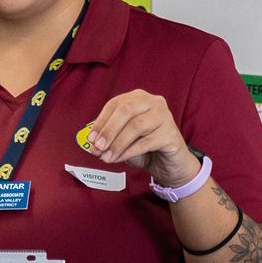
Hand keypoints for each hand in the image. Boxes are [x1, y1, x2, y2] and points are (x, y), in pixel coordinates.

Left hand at [81, 90, 199, 187]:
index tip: (90, 139)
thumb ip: (110, 137)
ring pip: (136, 126)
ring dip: (117, 144)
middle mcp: (153, 102)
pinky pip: (145, 142)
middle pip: (126, 110)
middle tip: (97, 147)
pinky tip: (119, 159)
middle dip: (108, 130)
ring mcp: (164, 117)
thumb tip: (92, 141)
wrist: (170, 164)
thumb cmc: (145, 148)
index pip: (115, 104)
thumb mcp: (124, 139)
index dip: (101, 121)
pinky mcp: (170, 134)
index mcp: (139, 98)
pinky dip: (128, 152)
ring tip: (106, 157)